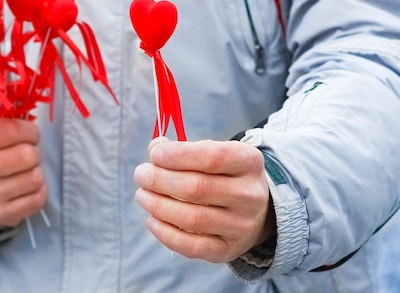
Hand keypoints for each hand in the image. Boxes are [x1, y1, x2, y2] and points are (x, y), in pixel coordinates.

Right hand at [0, 118, 47, 226]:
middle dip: (34, 152)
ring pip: (35, 178)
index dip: (29, 131)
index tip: (27, 135)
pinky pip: (37, 199)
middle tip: (27, 155)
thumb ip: (9, 116)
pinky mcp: (0, 215)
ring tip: (25, 171)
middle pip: (28, 155)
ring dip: (37, 172)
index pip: (13, 130)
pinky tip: (28, 188)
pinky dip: (40, 192)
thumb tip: (27, 94)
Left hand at [134, 137, 274, 262]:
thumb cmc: (226, 176)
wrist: (258, 211)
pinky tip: (152, 220)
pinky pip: (192, 246)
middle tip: (141, 175)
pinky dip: (166, 234)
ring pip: (192, 218)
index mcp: (249, 162)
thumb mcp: (217, 153)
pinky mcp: (227, 250)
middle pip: (197, 188)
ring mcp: (241, 226)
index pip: (211, 157)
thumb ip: (185, 150)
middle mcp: (249, 195)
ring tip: (142, 195)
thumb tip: (155, 148)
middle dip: (160, 180)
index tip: (155, 154)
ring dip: (158, 205)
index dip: (177, 155)